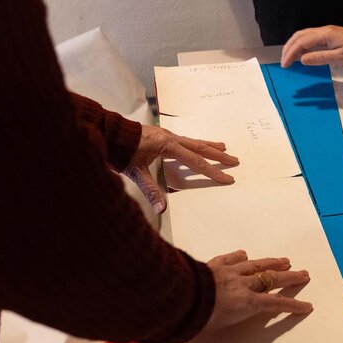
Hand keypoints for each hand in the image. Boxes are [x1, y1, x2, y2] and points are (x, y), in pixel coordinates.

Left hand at [124, 124, 238, 213]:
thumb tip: (161, 209)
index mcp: (168, 146)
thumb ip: (150, 190)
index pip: (196, 161)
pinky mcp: (161, 135)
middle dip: (218, 155)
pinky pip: (185, 140)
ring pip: (194, 141)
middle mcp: (171, 138)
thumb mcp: (135, 172)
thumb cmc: (120, 151)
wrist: (107, 133)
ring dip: (210, 146)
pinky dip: (196, 144)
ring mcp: (166, 135)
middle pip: (200, 148)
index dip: (213, 171)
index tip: (228, 178)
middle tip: (235, 160)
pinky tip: (198, 145)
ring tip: (224, 147)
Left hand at [202, 250, 312, 332]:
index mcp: (246, 303)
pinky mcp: (216, 265)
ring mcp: (230, 272)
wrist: (179, 299)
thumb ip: (227, 319)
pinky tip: (245, 254)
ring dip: (272, 263)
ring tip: (285, 261)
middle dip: (290, 277)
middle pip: (272, 279)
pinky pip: (231, 258)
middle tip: (304, 274)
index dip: (293, 305)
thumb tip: (227, 317)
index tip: (307, 306)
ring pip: (256, 265)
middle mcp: (243, 285)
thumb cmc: (197, 320)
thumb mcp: (217, 326)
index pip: (275, 304)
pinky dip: (240, 256)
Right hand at [281, 26, 342, 67]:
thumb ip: (321, 58)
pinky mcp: (330, 35)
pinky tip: (302, 55)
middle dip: (288, 48)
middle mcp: (323, 30)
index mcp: (325, 34)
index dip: (290, 53)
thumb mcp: (341, 58)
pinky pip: (311, 38)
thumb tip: (302, 59)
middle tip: (283, 62)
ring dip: (294, 46)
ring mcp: (326, 32)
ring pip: (304, 35)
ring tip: (289, 59)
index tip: (285, 65)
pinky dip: (302, 45)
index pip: (301, 42)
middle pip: (299, 36)